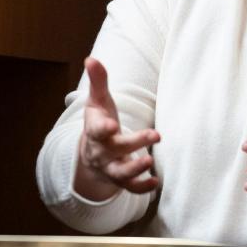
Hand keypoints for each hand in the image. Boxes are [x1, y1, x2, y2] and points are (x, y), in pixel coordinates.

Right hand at [74, 57, 160, 200]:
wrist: (92, 152)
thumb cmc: (100, 120)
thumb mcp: (97, 101)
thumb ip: (98, 81)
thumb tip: (91, 58)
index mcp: (95, 130)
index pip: (96, 130)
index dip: (103, 128)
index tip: (112, 124)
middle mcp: (102, 151)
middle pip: (115, 149)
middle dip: (134, 143)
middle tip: (155, 135)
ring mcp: (111, 167)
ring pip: (120, 173)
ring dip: (134, 170)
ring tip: (150, 162)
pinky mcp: (121, 178)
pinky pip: (129, 187)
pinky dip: (141, 188)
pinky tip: (156, 183)